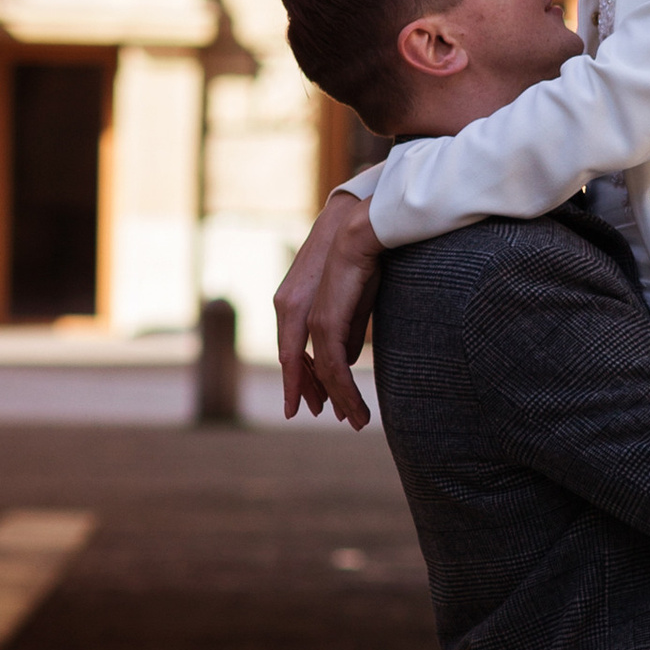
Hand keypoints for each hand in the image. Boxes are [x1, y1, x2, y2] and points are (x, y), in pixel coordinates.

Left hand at [275, 191, 381, 424]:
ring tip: (355, 419)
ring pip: (316, 371)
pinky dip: (342, 389)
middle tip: (334, 418)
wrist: (360, 230)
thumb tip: (347, 360)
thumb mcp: (351, 301)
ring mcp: (303, 318)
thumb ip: (345, 331)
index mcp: (292, 304)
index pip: (293, 351)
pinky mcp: (323, 322)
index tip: (317, 402)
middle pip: (296, 366)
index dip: (304, 379)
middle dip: (313, 395)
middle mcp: (288, 311)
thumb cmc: (359, 258)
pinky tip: (353, 403)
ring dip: (337, 398)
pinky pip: (330, 365)